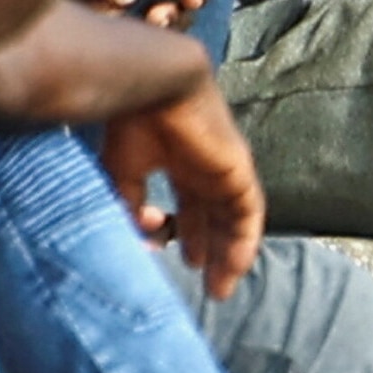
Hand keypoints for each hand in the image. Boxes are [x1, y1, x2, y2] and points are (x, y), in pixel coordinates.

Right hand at [98, 78, 266, 297]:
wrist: (154, 83)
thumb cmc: (134, 117)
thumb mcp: (123, 169)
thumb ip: (130, 203)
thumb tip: (141, 237)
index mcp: (178, 159)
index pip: (190, 203)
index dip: (185, 232)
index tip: (178, 258)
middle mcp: (205, 165)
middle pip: (215, 215)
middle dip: (211, 250)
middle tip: (208, 286)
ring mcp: (225, 166)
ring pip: (234, 219)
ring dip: (229, 254)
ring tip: (220, 288)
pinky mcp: (238, 170)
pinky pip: (249, 213)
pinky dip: (243, 241)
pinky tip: (235, 267)